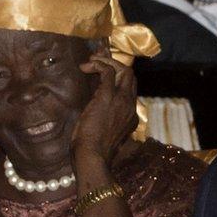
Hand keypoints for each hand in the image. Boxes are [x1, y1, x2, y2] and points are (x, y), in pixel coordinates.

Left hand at [72, 44, 138, 164]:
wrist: (92, 156)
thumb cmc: (93, 150)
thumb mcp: (105, 134)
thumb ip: (106, 121)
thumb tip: (96, 112)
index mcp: (131, 116)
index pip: (130, 91)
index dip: (118, 79)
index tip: (102, 77)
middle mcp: (130, 106)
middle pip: (131, 77)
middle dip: (115, 65)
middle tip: (96, 63)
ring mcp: (121, 100)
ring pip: (124, 70)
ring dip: (107, 61)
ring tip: (90, 61)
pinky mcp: (107, 96)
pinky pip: (108, 71)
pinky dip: (98, 64)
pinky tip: (86, 66)